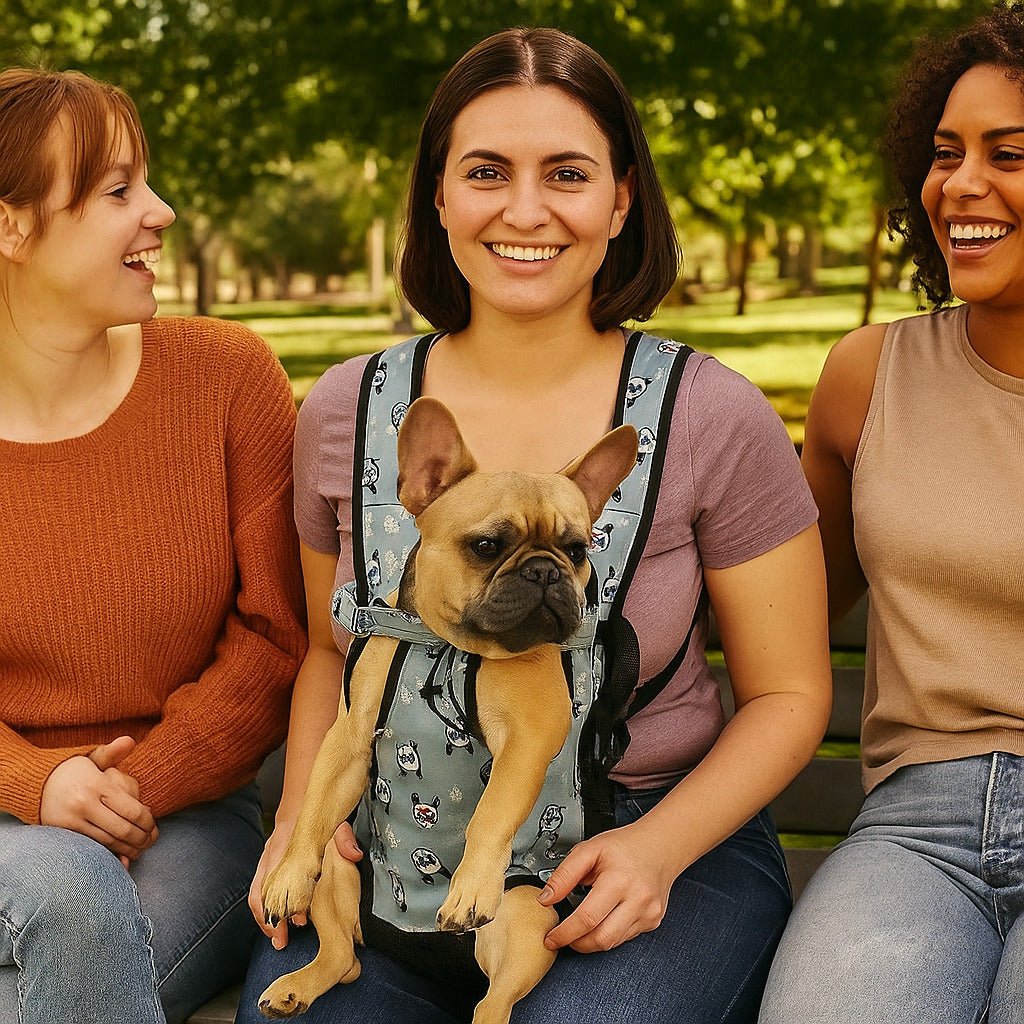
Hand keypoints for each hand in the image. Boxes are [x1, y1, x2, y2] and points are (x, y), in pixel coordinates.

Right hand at [40, 736, 157, 865]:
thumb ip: (113, 752)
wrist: (36, 784)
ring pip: (108, 842)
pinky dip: (108, 853)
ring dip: (128, 849)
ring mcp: (72, 821)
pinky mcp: (63, 833)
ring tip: (140, 849)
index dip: (148, 822)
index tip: (154, 826)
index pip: (131, 810)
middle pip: (122, 829)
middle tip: (152, 841)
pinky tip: (121, 855)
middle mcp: (85, 804)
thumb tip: (130, 740)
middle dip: (141, 839)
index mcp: (97, 784)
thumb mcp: (92, 758)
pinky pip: (91, 847)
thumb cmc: (73, 771)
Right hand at [249, 821, 361, 948]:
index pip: (277, 880)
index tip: (300, 920)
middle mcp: (271, 855)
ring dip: (265, 918)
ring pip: (258, 894)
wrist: (301, 802)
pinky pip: (259, 891)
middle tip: (282, 939)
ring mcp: (266, 860)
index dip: (286, 905)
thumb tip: (354, 854)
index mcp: (285, 846)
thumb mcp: (334, 822)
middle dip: (270, 920)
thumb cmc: (318, 817)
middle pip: (261, 893)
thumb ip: (344, 838)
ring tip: (277, 938)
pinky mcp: (267, 865)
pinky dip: (266, 909)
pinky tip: (276, 923)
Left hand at [538, 823, 676, 952]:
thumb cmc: (625, 846)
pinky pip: (624, 938)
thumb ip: (564, 874)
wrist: (660, 845)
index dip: (565, 933)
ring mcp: (648, 914)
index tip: (551, 937)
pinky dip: (608, 934)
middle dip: (576, 943)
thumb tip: (546, 898)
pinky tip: (601, 920)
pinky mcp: (653, 921)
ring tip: (578, 929)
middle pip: (601, 939)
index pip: (587, 919)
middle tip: (561, 937)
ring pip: (612, 943)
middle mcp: (638, 900)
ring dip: (590, 942)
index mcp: (619, 880)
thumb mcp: (589, 849)